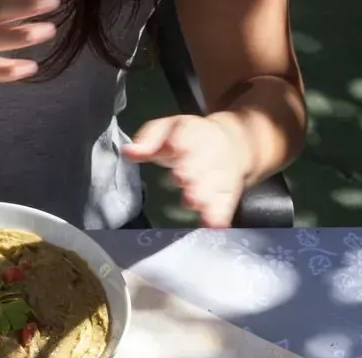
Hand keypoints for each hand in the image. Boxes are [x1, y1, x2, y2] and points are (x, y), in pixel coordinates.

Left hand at [122, 114, 253, 228]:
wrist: (233, 142)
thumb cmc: (189, 139)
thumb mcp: (167, 130)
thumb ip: (148, 139)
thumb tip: (128, 151)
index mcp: (190, 135)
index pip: (186, 137)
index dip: (181, 143)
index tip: (176, 147)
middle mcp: (206, 156)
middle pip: (200, 164)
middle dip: (192, 172)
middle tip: (184, 179)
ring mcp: (217, 176)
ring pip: (212, 185)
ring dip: (204, 195)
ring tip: (195, 202)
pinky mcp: (225, 193)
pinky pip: (224, 203)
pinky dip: (219, 214)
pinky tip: (215, 225)